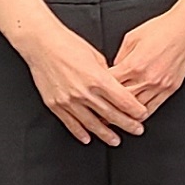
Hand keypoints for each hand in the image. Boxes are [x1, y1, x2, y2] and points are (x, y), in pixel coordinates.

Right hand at [18, 20, 154, 145]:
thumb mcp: (96, 56)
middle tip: (137, 130)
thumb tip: (115, 87)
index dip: (136, 111)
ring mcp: (69, 101)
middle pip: (111, 115)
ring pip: (92, 124)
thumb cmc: (68, 44)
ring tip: (115, 140)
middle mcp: (84, 92)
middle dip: (127, 125)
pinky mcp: (56, 105)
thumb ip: (107, 75)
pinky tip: (87, 138)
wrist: (42, 44)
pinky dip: (80, 133)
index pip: (123, 101)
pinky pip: (70, 123)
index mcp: (98, 79)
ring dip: (106, 134)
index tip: (142, 115)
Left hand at [111, 3, 184, 123]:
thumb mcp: (132, 38)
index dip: (100, 91)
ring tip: (116, 118)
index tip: (95, 95)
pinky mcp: (170, 88)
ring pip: (138, 109)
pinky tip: (136, 115)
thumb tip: (113, 70)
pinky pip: (154, 108)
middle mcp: (147, 78)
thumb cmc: (161, 29)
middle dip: (109, 107)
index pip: (110, 85)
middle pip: (121, 101)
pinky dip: (142, 113)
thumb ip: (120, 57)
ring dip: (125, 115)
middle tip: (100, 112)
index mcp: (134, 64)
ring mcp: (160, 85)